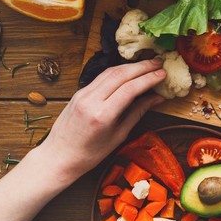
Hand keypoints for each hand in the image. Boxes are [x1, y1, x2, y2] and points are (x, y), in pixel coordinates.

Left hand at [37, 59, 165, 184]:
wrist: (58, 157)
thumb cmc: (90, 154)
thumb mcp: (118, 136)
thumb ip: (137, 113)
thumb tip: (157, 98)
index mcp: (102, 115)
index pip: (130, 88)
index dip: (149, 78)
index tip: (163, 74)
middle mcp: (91, 100)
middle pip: (121, 75)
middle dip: (142, 66)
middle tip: (159, 62)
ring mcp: (82, 94)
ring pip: (110, 72)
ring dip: (131, 66)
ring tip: (148, 64)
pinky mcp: (79, 92)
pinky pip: (101, 77)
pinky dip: (118, 71)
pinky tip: (129, 71)